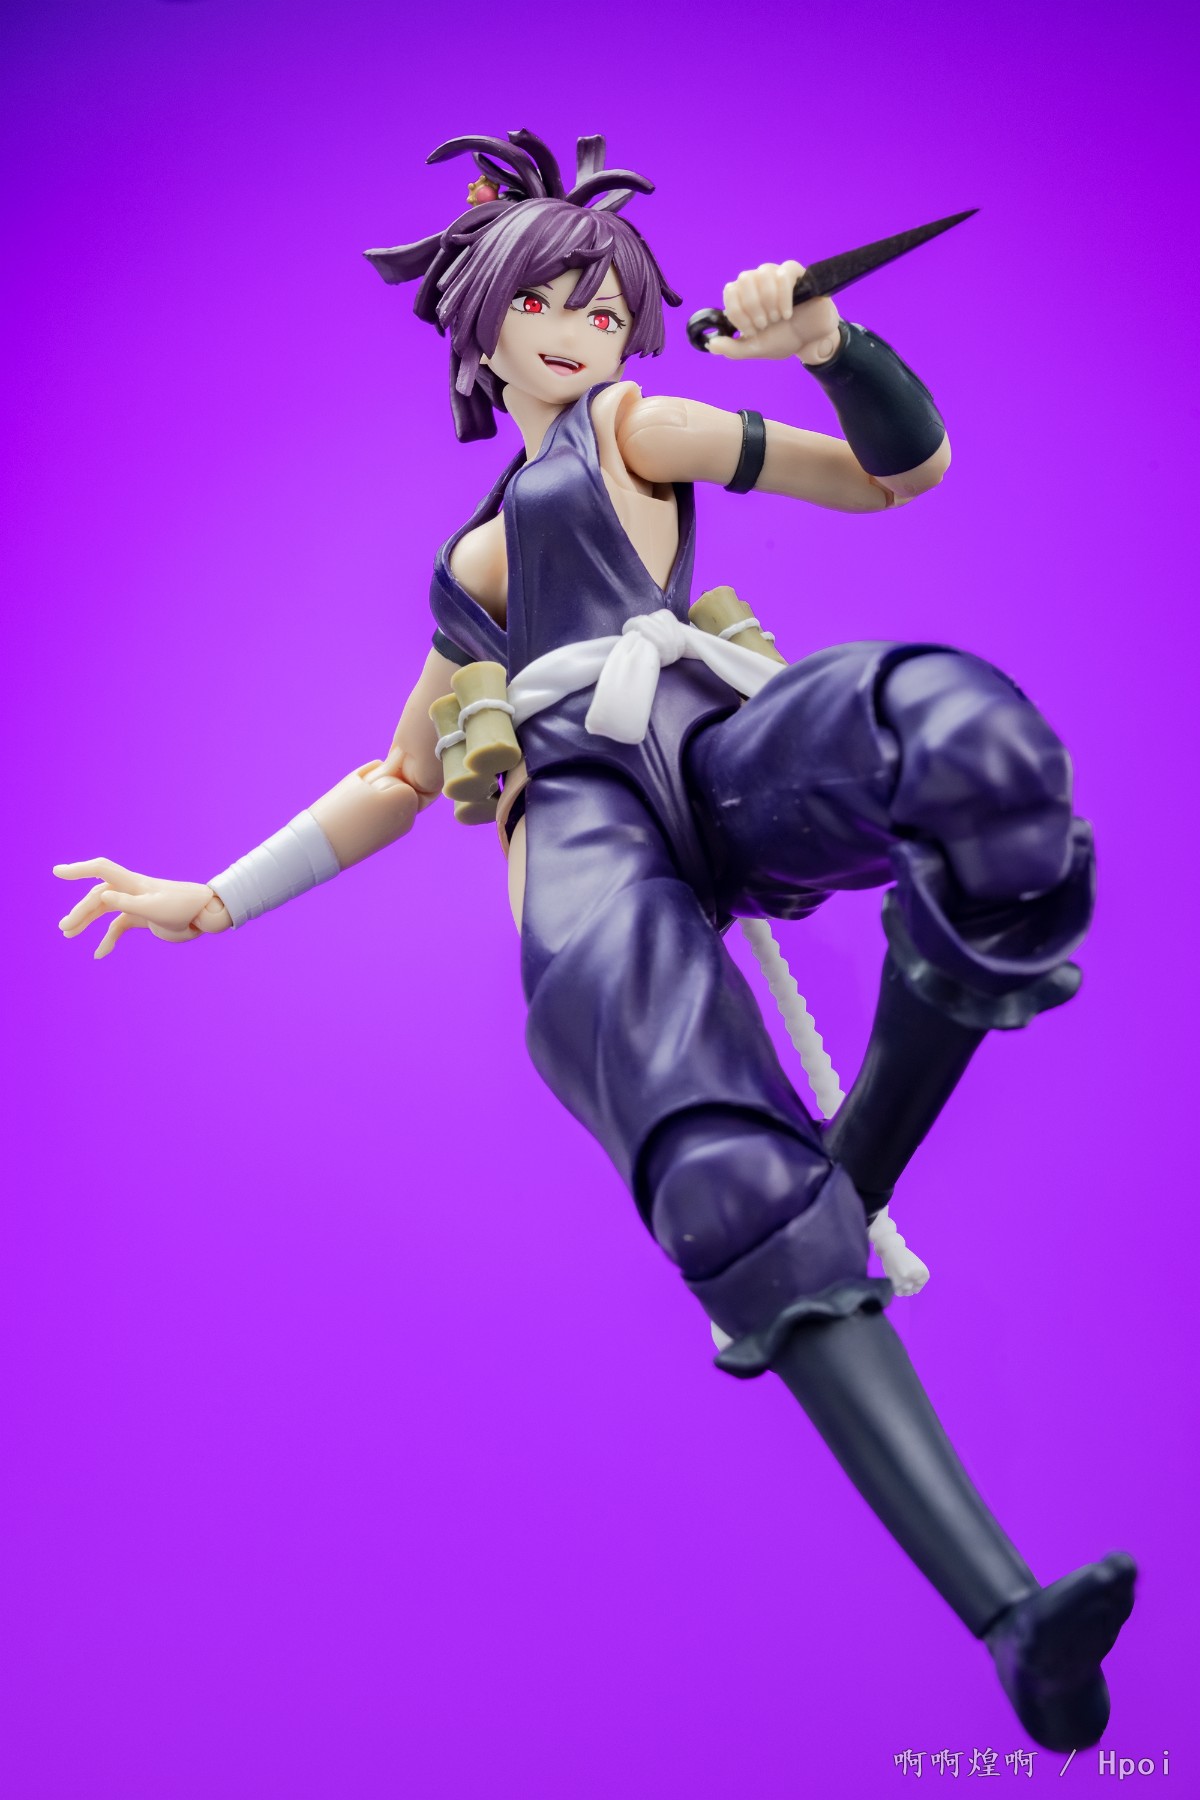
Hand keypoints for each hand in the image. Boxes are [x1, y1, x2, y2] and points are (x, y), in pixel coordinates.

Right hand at [54, 858, 230, 959]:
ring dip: (87, 921)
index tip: (57, 872)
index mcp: (133, 883)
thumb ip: (128, 902)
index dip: (78, 870)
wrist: (206, 916)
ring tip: (68, 934)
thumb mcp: (155, 908)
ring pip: (104, 910)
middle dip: (80, 911)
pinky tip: (99, 954)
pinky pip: (118, 927)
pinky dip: (108, 939)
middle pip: (98, 896)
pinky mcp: (143, 918)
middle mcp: (131, 891)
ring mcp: (136, 904)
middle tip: (64, 928)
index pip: (100, 870)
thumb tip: (102, 895)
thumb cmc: (184, 908)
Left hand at [705, 261, 840, 364]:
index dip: (738, 312)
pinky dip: (784, 297)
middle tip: (765, 325)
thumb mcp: (755, 348)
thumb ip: (732, 349)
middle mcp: (758, 281)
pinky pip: (783, 274)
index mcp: (745, 296)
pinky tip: (788, 313)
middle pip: (745, 279)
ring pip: (763, 274)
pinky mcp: (795, 272)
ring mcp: (776, 274)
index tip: (751, 330)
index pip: (730, 291)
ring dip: (769, 302)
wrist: (810, 339)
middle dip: (753, 307)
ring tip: (778, 319)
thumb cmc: (782, 339)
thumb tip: (711, 345)